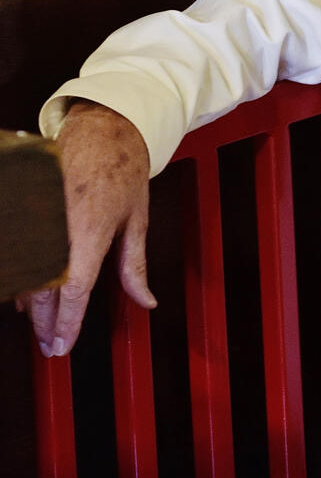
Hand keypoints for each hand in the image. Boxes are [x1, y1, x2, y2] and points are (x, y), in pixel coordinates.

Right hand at [16, 100, 154, 356]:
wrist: (100, 130)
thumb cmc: (123, 172)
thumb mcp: (137, 221)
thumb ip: (134, 266)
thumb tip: (146, 301)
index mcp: (88, 235)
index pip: (73, 293)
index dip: (66, 325)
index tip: (62, 347)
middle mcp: (56, 230)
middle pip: (42, 293)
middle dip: (46, 324)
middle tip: (51, 345)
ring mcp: (36, 219)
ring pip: (24, 276)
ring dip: (32, 306)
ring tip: (43, 324)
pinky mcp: (23, 209)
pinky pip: (17, 255)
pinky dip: (22, 278)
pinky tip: (30, 294)